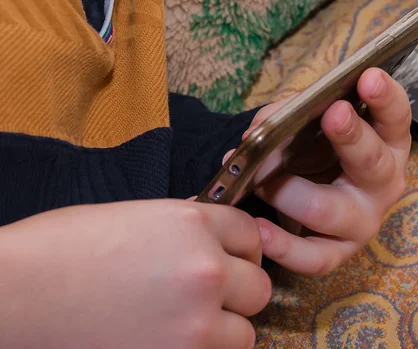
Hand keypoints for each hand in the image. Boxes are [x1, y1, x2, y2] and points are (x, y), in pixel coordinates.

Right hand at [0, 199, 270, 348]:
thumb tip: (209, 237)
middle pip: (258, 284)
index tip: (229, 257)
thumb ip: (184, 227)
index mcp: (192, 223)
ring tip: (192, 324)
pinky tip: (176, 340)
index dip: (240, 246)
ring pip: (246, 330)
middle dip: (239, 288)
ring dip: (226, 327)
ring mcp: (196, 320)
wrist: (17, 293)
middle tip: (211, 294)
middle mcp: (205, 269)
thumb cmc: (63, 248)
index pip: (250, 232)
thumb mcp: (135, 216)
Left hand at [233, 67, 410, 275]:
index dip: (386, 97)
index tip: (368, 75)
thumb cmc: (316, 150)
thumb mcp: (309, 124)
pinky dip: (284, 247)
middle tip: (331, 115)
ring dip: (288, 191)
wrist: (311, 194)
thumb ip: (289, 115)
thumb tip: (258, 131)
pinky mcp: (339, 252)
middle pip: (373, 162)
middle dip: (351, 137)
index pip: (396, 117)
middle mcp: (384, 183)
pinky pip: (315, 258)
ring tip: (260, 180)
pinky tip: (260, 230)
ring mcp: (364, 221)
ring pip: (329, 210)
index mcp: (386, 143)